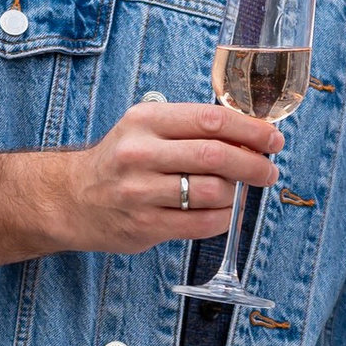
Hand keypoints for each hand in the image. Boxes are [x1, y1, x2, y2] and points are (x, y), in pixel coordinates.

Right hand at [59, 97, 282, 249]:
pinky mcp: (145, 226)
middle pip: (216, 156)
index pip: (210, 120)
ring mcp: (140, 192)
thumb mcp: (147, 128)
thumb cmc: (122, 160)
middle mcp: (140, 153)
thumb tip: (251, 137)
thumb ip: (192, 129)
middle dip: (253, 164)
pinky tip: (225, 212)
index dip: (250, 130)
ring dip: (237, 193)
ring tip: (238, 191)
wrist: (72, 198)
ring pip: (213, 192)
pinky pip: (202, 223)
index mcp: (146, 120)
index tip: (273, 139)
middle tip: (269, 171)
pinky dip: (224, 218)